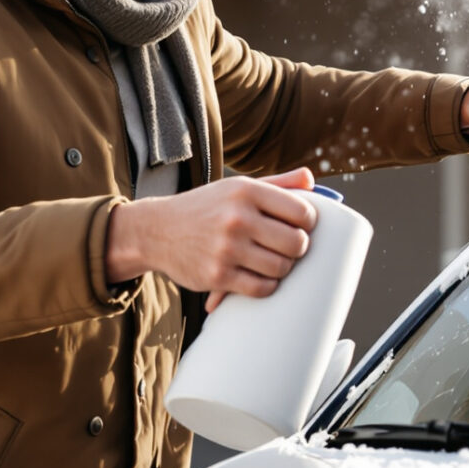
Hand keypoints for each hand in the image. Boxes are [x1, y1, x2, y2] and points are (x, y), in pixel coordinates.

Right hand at [107, 167, 319, 308]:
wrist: (158, 230)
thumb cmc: (206, 207)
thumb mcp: (237, 187)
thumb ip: (277, 183)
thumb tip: (310, 179)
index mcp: (247, 191)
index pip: (302, 212)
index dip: (308, 223)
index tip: (300, 226)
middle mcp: (237, 217)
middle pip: (297, 243)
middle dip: (298, 248)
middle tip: (288, 247)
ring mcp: (227, 248)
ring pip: (281, 268)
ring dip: (282, 268)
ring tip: (272, 261)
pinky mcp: (217, 275)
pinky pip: (262, 288)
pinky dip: (267, 286)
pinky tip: (260, 277)